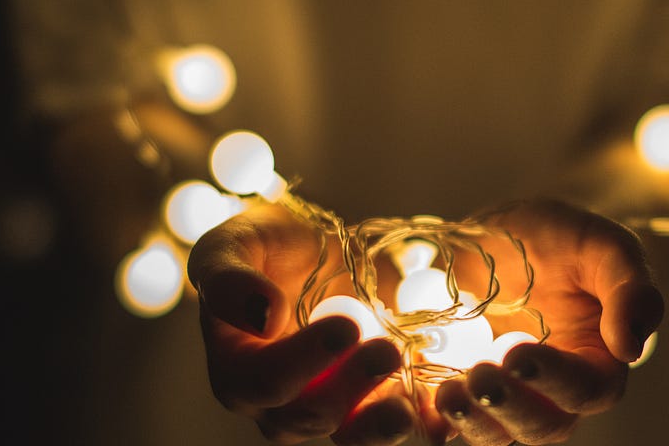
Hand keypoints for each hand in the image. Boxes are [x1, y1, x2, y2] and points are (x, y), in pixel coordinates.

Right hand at [189, 204, 419, 444]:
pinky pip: (391, 425)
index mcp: (236, 367)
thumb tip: (261, 316)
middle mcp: (277, 401)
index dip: (301, 362)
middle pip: (304, 418)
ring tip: (408, 405)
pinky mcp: (371, 403)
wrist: (319, 252)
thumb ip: (228, 277)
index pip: (260, 383)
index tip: (345, 327)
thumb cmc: (268, 246)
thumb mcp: (235, 242)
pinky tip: (441, 414)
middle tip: (387, 348)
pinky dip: (419, 422)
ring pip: (349, 435)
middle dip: (347, 389)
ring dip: (380, 424)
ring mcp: (327, 407)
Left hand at [434, 199, 664, 444]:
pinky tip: (413, 403)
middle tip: (481, 378)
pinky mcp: (458, 389)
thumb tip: (631, 347)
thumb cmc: (561, 239)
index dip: (558, 381)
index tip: (522, 355)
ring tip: (448, 394)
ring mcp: (502, 396)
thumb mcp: (602, 246)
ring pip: (494, 433)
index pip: (588, 391)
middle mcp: (551, 392)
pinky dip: (429, 420)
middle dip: (511, 410)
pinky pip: (444, 422)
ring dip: (472, 423)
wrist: (499, 235)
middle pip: (541, 427)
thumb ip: (630, 289)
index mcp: (595, 363)